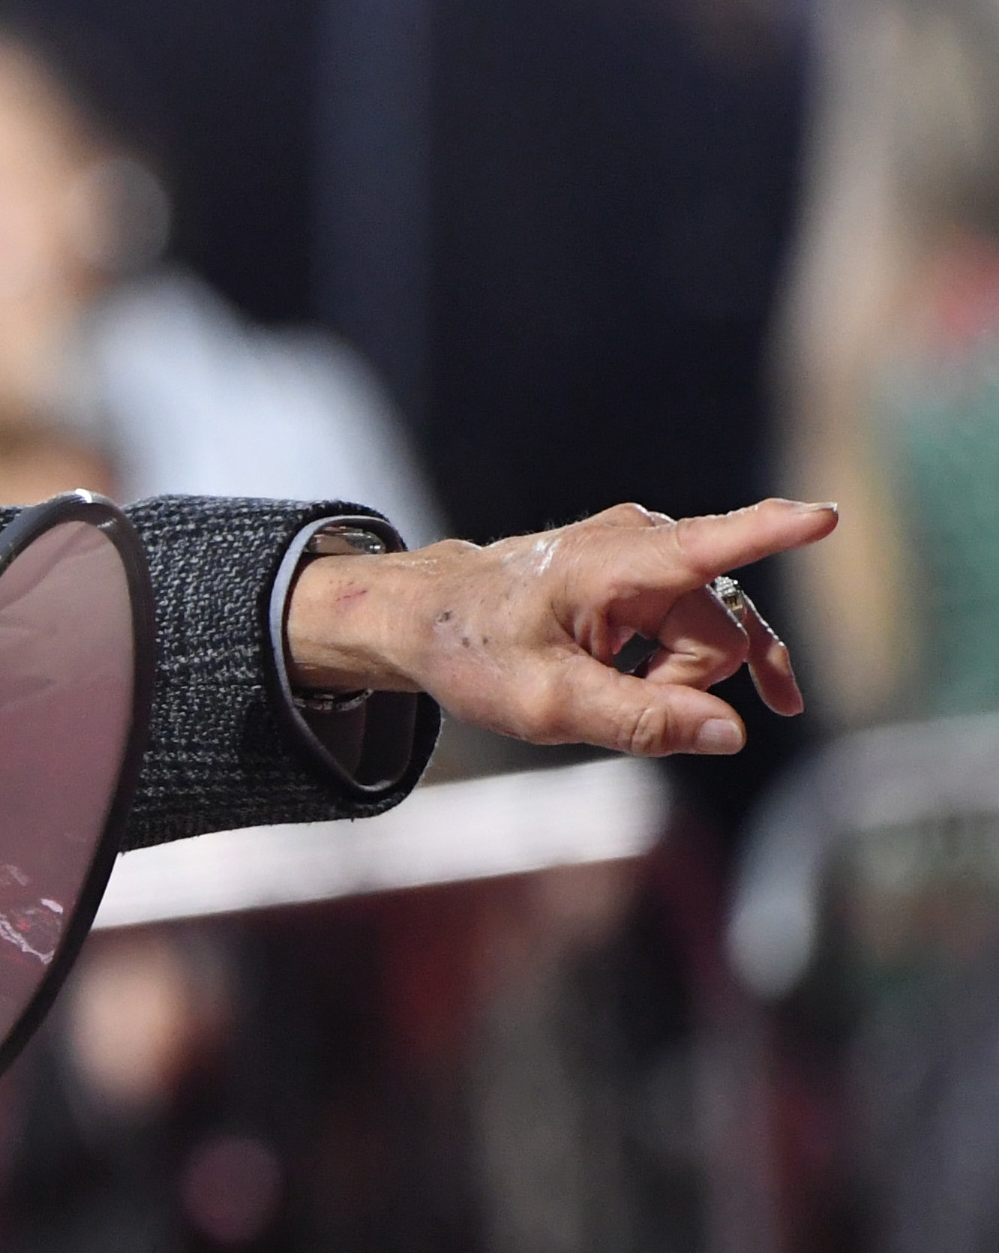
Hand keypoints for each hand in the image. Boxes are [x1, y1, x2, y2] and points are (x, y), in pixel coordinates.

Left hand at [284, 499, 835, 757]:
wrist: (426, 617)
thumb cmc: (475, 652)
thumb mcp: (544, 704)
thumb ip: (640, 721)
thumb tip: (733, 735)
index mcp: (615, 563)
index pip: (710, 547)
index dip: (772, 535)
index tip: (825, 517)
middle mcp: (644, 543)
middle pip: (719, 636)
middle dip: (683, 685)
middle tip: (608, 700)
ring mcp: (650, 554)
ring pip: (713, 636)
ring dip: (679, 679)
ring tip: (615, 691)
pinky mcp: (650, 572)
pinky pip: (702, 625)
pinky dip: (691, 665)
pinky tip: (730, 689)